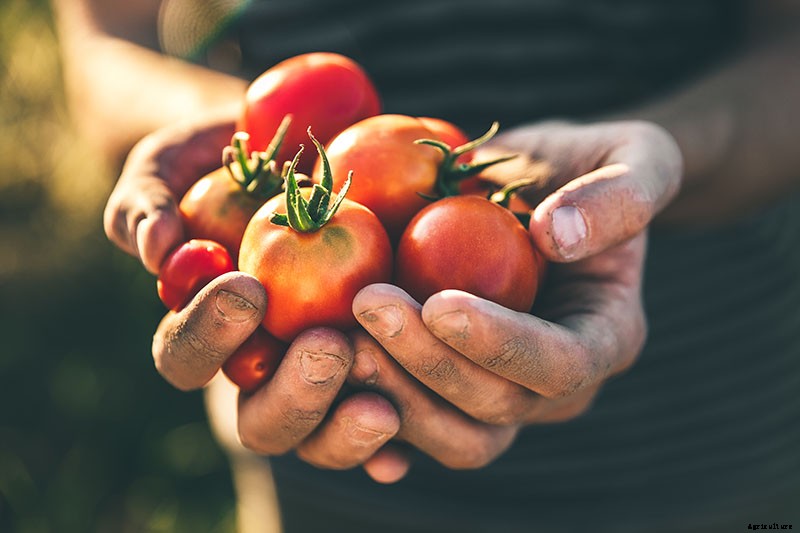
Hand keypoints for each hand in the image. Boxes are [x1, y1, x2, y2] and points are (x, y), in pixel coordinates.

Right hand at [104, 118, 404, 481]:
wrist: (309, 149)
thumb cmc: (231, 161)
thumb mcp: (176, 165)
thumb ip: (146, 202)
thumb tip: (152, 251)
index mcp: (206, 331)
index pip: (186, 357)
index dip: (209, 334)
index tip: (249, 289)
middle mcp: (262, 368)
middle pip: (259, 420)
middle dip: (291, 395)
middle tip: (326, 350)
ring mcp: (321, 379)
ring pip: (320, 438)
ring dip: (344, 428)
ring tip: (381, 405)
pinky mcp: (379, 377)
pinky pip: (387, 422)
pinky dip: (393, 443)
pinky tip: (408, 442)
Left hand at [350, 120, 681, 469]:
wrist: (539, 189)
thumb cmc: (588, 166)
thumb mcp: (634, 153)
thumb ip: (621, 192)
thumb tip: (557, 236)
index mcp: (606, 337)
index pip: (560, 365)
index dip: (501, 345)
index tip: (439, 303)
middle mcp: (556, 386)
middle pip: (495, 408)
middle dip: (428, 364)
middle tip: (367, 305)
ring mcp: (502, 395)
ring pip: (451, 434)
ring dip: (390, 393)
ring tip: (336, 335)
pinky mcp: (453, 391)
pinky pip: (411, 426)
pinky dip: (368, 411)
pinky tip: (327, 377)